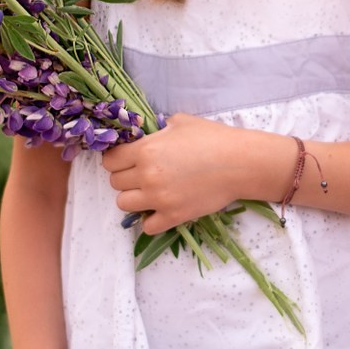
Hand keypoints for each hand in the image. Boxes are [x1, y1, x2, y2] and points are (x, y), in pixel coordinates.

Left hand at [102, 113, 279, 234]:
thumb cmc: (212, 138)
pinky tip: (161, 209)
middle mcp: (147, 176)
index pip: (110, 161)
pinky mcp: (173, 216)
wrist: (239, 163)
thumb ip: (156, 130)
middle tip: (142, 174)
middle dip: (125, 177)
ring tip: (149, 192)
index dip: (116, 159)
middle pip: (114, 183)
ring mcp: (158, 199)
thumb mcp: (180, 122)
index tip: (126, 160)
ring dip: (133, 198)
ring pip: (123, 204)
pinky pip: (147, 226)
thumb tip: (145, 135)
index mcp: (145, 150)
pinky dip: (150, 220)